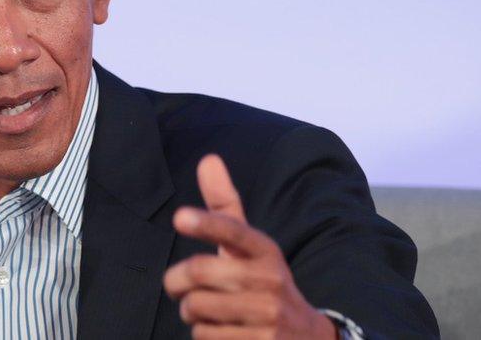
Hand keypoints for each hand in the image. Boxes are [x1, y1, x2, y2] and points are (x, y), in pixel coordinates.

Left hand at [163, 154, 337, 339]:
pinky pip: (204, 337)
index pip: (233, 231)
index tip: (179, 217)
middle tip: (176, 286)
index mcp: (265, 250)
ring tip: (206, 311)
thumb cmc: (262, 281)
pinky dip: (203, 335)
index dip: (206, 224)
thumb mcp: (249, 246)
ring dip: (189, 311)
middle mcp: (271, 279)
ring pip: (196, 308)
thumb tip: (208, 158)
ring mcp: (267, 315)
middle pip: (198, 272)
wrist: (305, 338)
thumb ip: (224, 206)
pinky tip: (222, 332)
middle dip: (175, 281)